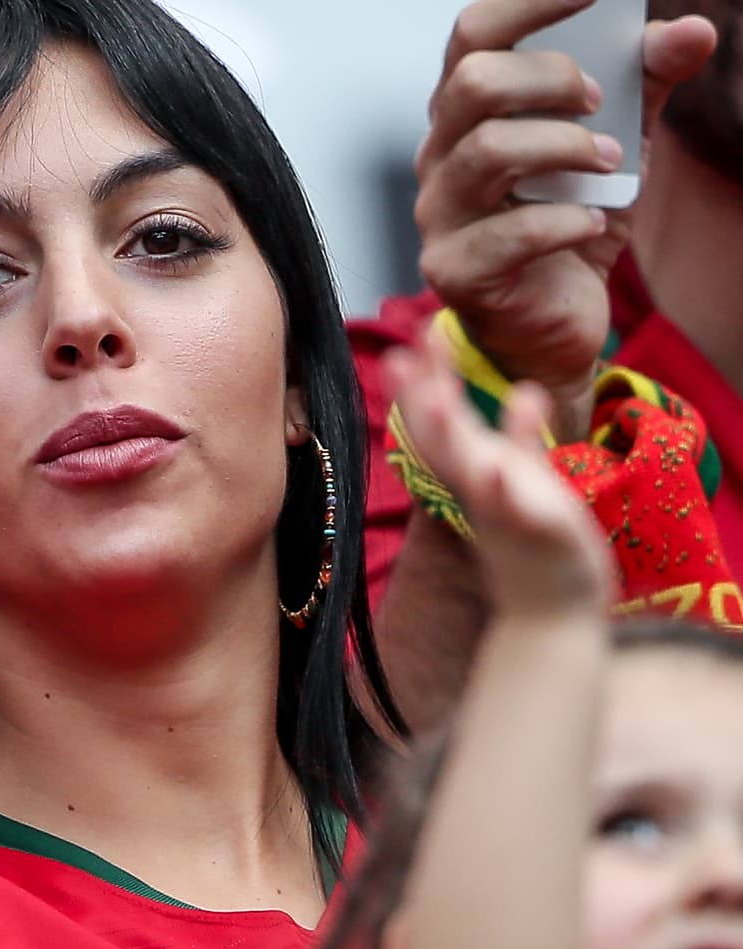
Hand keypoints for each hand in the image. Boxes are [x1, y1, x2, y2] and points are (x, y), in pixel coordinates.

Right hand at [388, 322, 612, 618]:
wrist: (552, 618)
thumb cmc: (537, 548)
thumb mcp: (524, 485)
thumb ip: (520, 442)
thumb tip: (522, 390)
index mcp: (476, 473)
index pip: (444, 421)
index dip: (431, 378)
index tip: (420, 330)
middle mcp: (481, 492)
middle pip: (442, 442)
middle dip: (421, 400)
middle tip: (396, 356)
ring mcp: (505, 516)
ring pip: (470, 473)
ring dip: (450, 438)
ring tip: (435, 396)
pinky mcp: (540, 538)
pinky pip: (519, 512)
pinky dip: (507, 491)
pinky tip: (500, 466)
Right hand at [415, 0, 714, 437]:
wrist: (555, 325)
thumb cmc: (570, 228)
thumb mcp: (619, 144)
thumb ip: (646, 85)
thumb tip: (692, 30)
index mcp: (466, 113)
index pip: (473, 33)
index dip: (526, 0)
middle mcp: (439, 157)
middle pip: (473, 83)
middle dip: (549, 79)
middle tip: (598, 101)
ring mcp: (439, 215)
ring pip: (488, 151)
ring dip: (565, 147)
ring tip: (609, 162)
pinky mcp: (453, 271)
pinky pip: (509, 234)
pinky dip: (566, 222)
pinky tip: (593, 223)